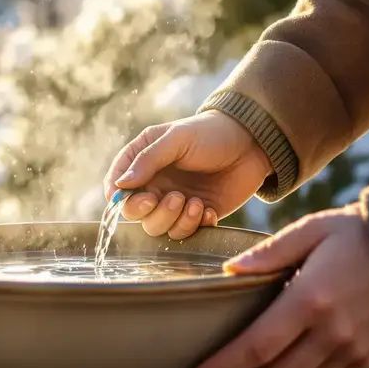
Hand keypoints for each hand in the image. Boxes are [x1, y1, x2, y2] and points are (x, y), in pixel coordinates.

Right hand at [103, 111, 272, 239]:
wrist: (251, 144)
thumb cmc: (210, 133)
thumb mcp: (177, 139)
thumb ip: (148, 160)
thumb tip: (121, 185)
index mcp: (142, 160)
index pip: (117, 185)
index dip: (121, 199)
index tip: (142, 199)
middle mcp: (154, 184)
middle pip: (136, 214)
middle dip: (153, 212)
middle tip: (175, 198)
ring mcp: (174, 202)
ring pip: (159, 228)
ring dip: (176, 221)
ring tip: (196, 203)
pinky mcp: (196, 215)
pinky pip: (186, 233)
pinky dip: (196, 226)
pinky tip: (209, 209)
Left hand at [187, 205, 368, 367]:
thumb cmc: (359, 234)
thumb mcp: (312, 230)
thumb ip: (269, 253)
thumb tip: (229, 272)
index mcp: (310, 299)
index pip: (255, 348)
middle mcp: (331, 332)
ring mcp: (351, 349)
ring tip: (246, 364)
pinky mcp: (366, 358)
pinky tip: (288, 353)